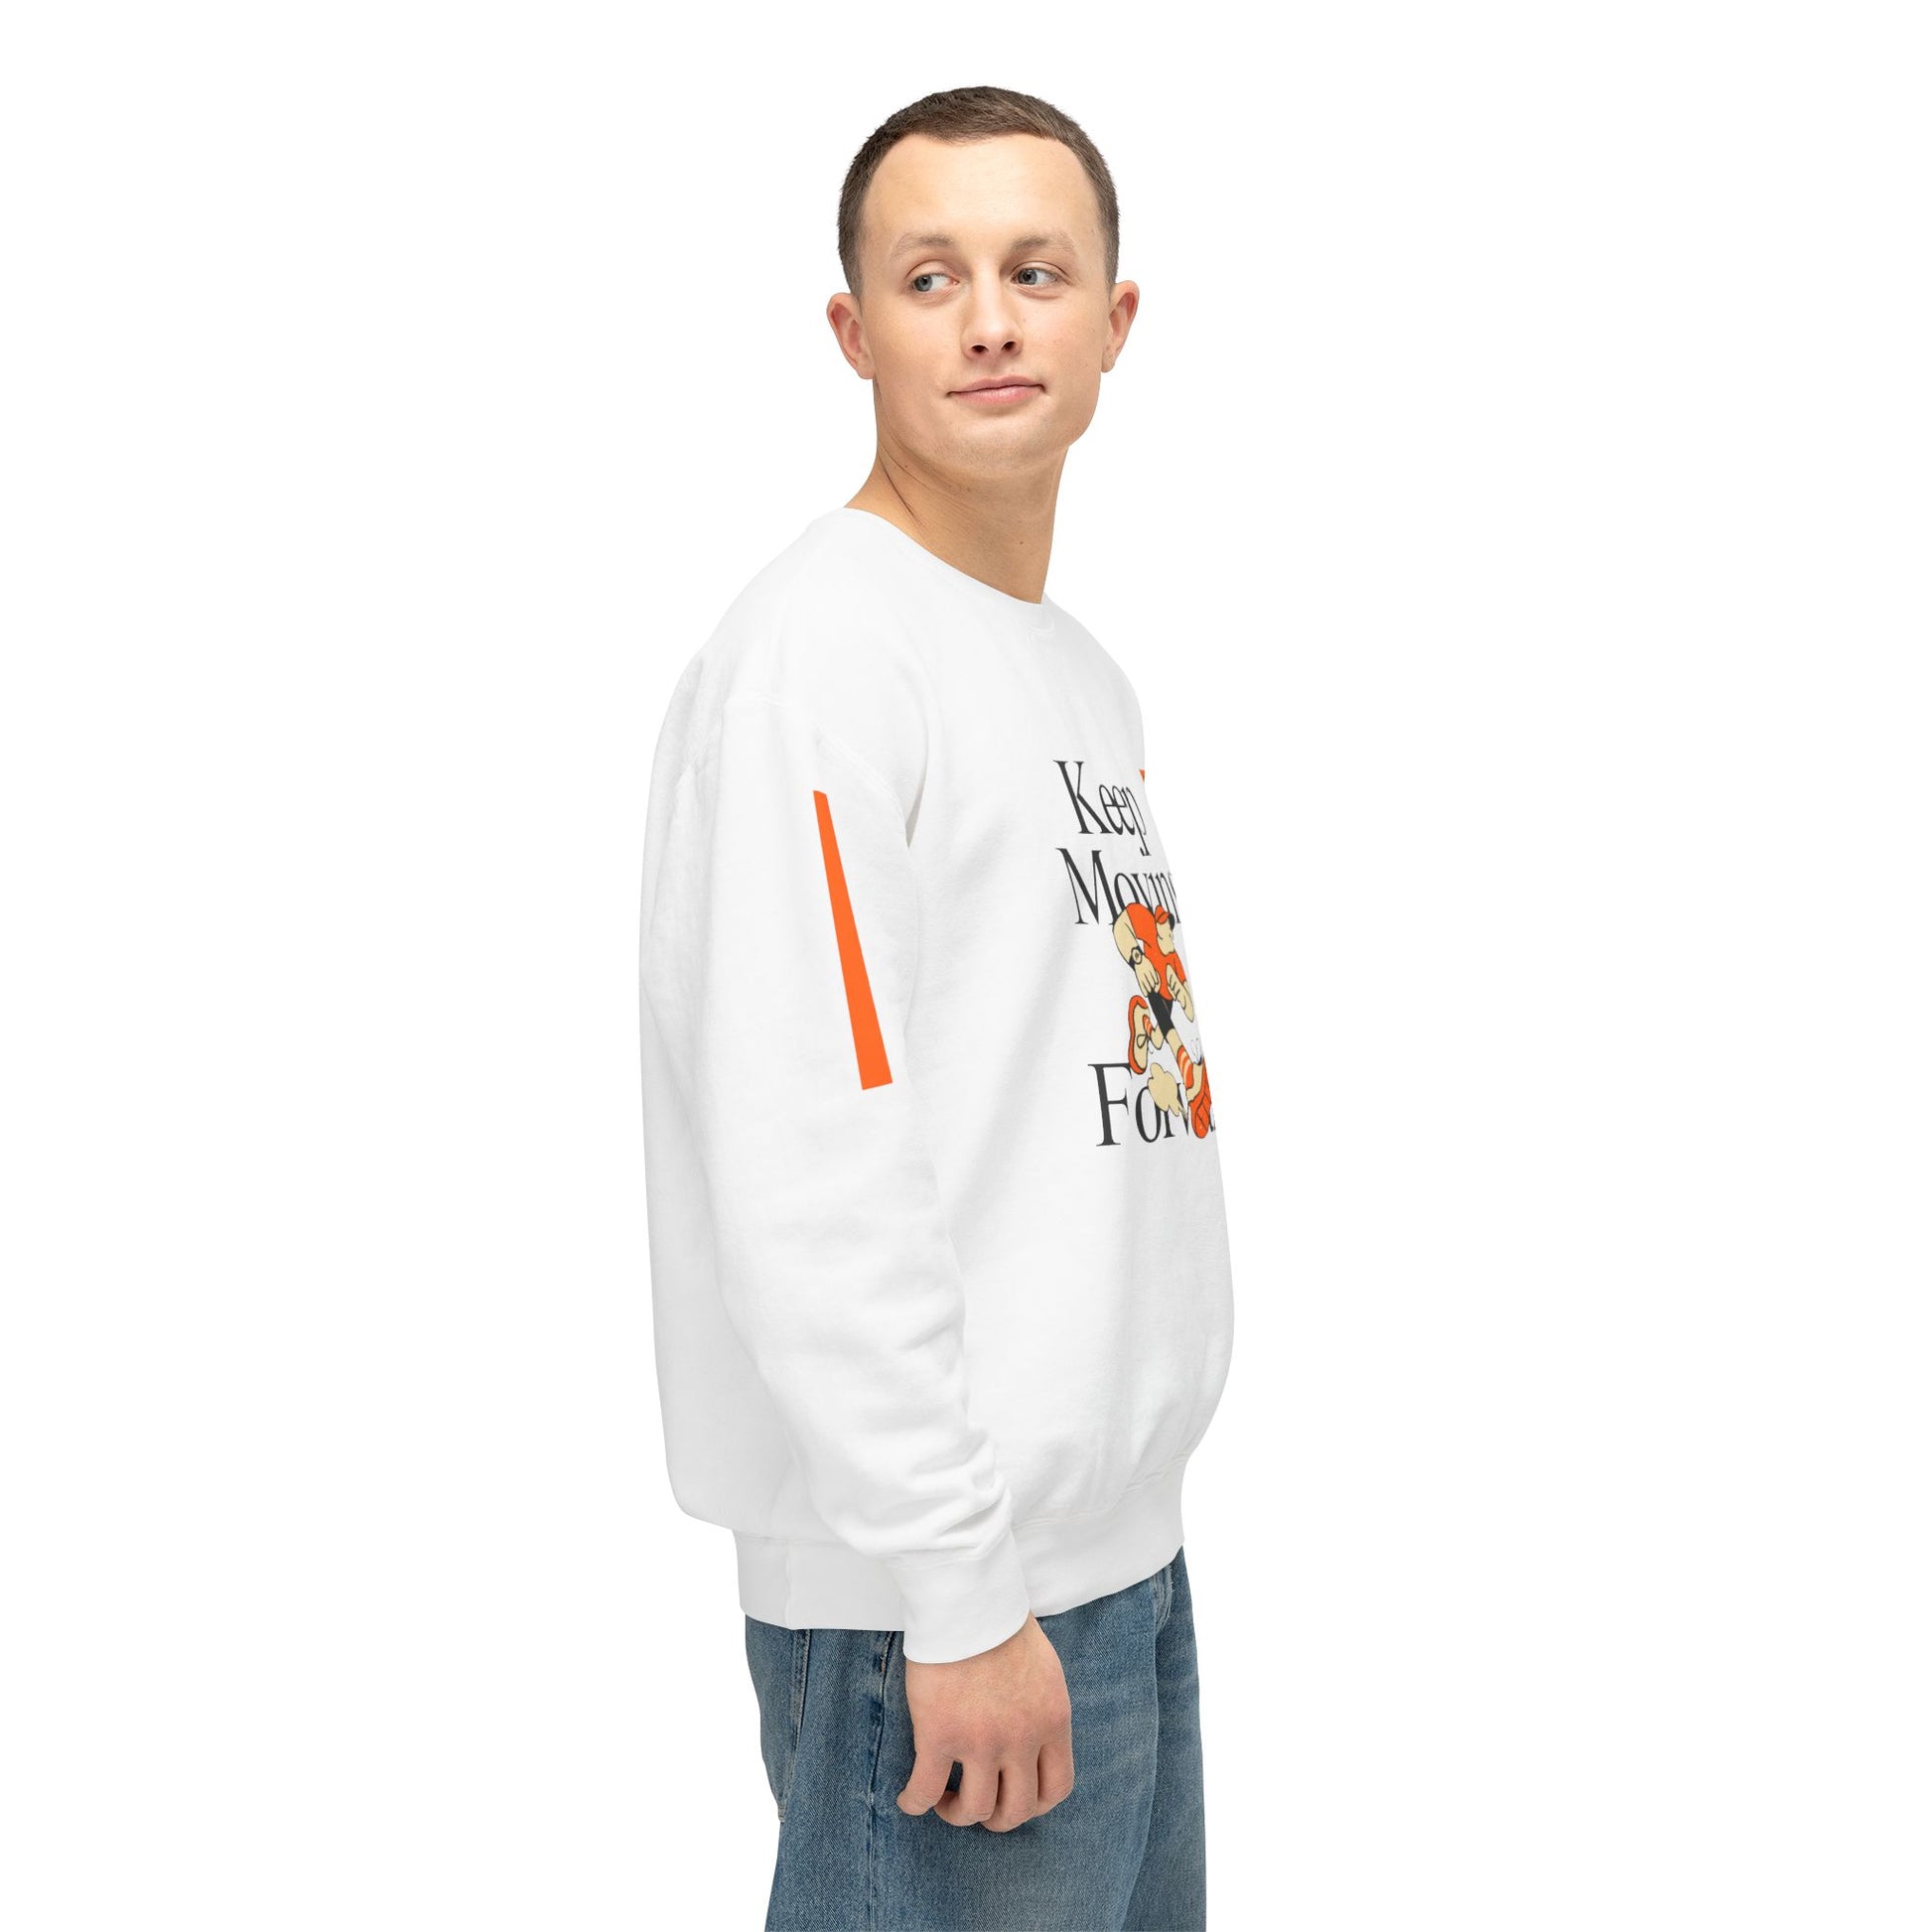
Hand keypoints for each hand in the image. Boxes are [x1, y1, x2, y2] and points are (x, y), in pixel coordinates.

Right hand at [896, 1613, 1074, 1831]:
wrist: (967, 1599)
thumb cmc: (1002, 1624)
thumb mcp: (1045, 1672)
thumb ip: (1042, 1712)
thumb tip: (1033, 1738)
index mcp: (1052, 1722)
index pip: (1056, 1788)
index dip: (1034, 1804)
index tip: (1014, 1797)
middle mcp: (1021, 1740)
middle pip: (1016, 1810)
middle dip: (996, 1817)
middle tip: (978, 1803)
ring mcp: (980, 1742)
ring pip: (973, 1810)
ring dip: (957, 1813)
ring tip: (945, 1799)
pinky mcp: (938, 1736)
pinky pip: (925, 1791)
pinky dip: (915, 1803)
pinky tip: (909, 1799)